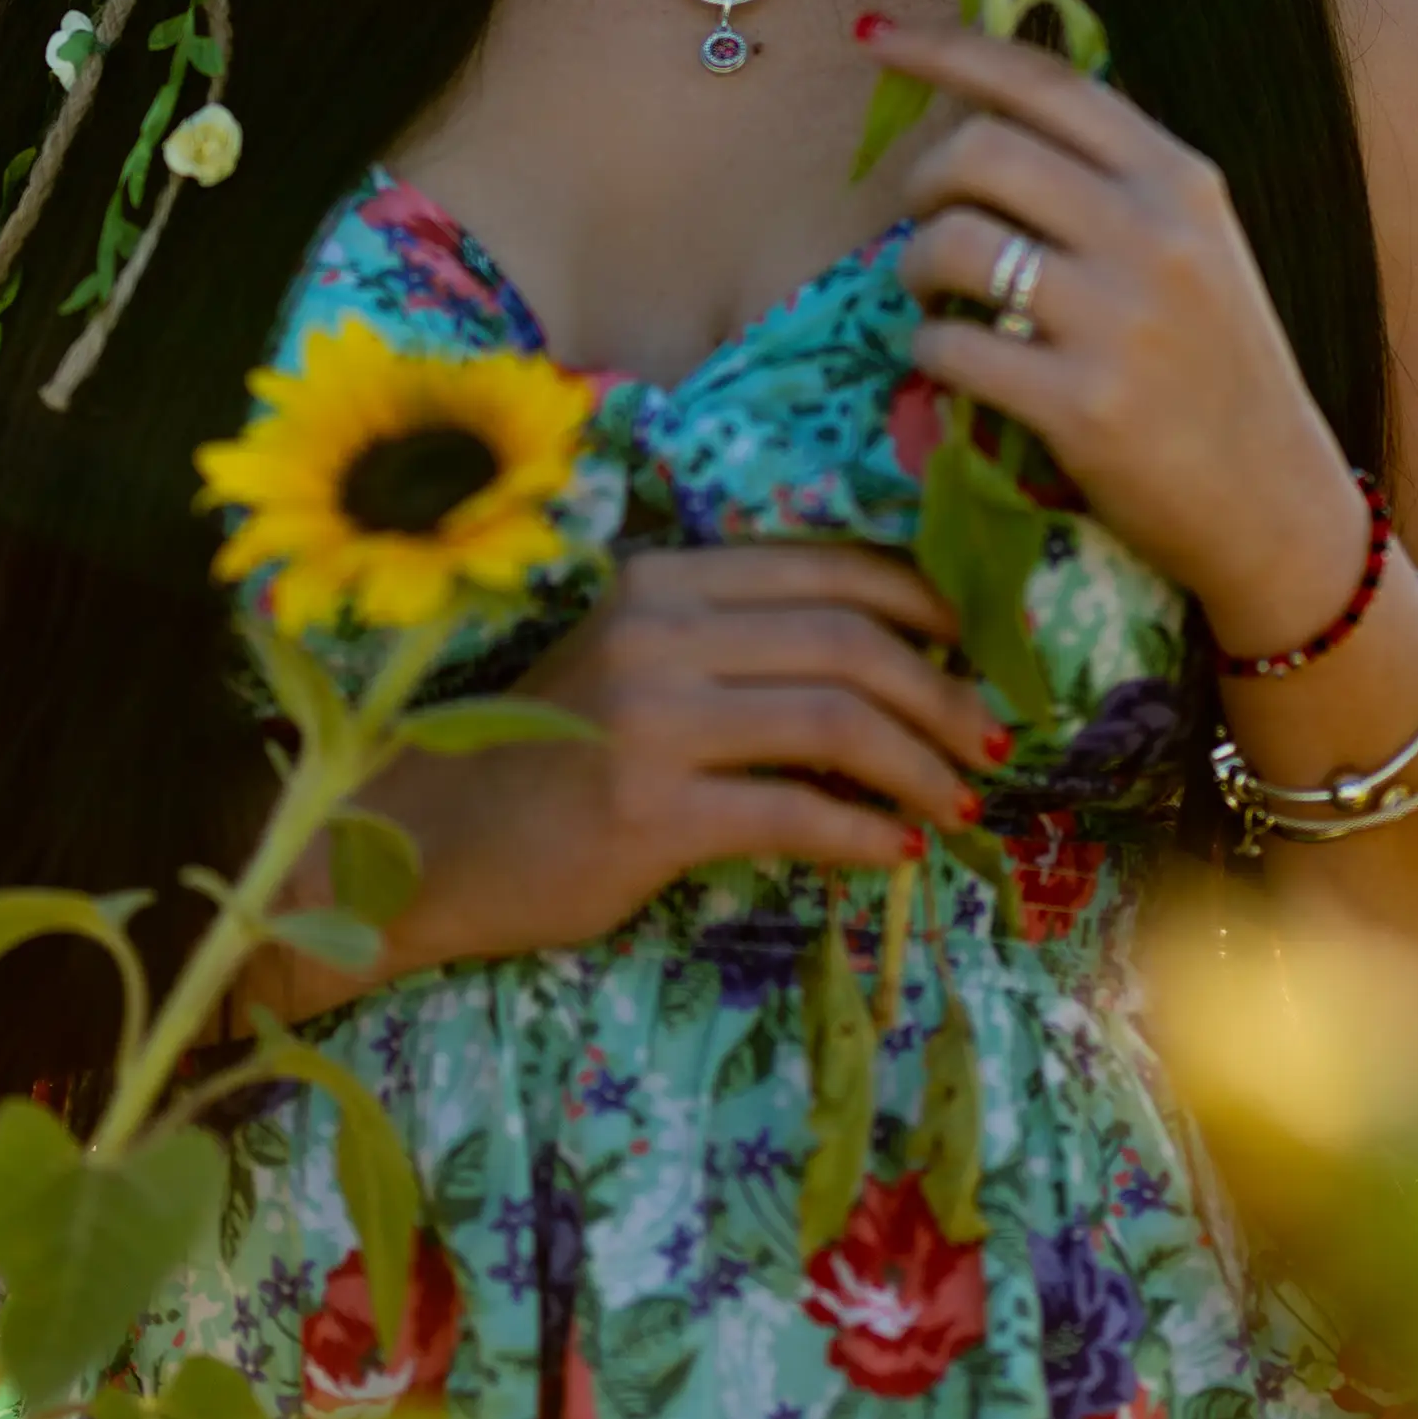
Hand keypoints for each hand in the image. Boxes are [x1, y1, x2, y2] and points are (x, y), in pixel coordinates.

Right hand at [247, 544, 997, 1009]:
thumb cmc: (543, 757)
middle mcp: (658, 630)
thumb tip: (885, 665)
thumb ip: (733, 647)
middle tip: (991, 740)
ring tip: (961, 802)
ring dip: (919, 763)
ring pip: (835, 719)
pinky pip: (791, 811)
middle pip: (848, 639)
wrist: (426, 841)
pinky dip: (861, 831)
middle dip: (942, 691)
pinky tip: (894, 852)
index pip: (826, 566)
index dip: (922, 602)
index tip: (974, 647)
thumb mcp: (633, 666)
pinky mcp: (646, 810)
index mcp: (663, 579)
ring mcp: (650, 718)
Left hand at [866, 16, 1378, 654]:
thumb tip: (985, 115)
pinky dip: (929, 351)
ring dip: (915, 268)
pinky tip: (952, 365)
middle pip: (981, 151)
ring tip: (935, 297)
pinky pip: (951, 346)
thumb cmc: (1217, 369)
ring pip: (955, 244)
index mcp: (1180, 178)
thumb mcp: (1195, 246)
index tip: (877, 40)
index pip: (1045, 81)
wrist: (1274, 503)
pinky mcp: (1084, 405)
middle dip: (923, 181)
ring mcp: (1121, 319)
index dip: (948, 49)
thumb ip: (1112, 180)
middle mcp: (1155, 233)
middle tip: (922, 221)